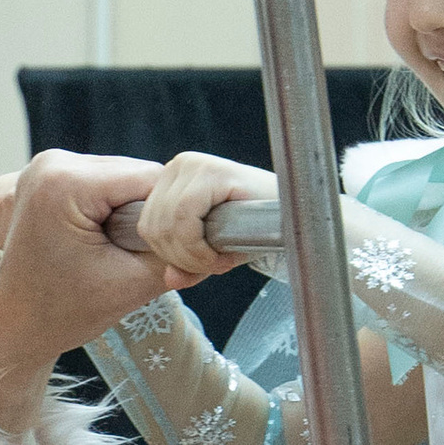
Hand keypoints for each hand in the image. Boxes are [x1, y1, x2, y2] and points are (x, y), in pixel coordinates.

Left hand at [0, 150, 173, 431]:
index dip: (174, 215)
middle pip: (135, 174)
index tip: (175, 249)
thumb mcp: (134, 284)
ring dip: (131, 211)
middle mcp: (51, 163)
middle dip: (149, 213)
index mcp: (66, 183)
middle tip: (139, 257)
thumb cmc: (62, 313)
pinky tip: (101, 240)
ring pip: (121, 177)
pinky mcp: (47, 178)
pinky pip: (100, 183)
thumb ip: (176, 254)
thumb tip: (218, 233)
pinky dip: (111, 209)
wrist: (16, 330)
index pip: (151, 180)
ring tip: (117, 252)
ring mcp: (45, 167)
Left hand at [135, 152, 276, 287]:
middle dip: (180, 259)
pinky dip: (199, 248)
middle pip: (152, 227)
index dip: (169, 256)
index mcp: (171, 179)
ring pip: (167, 225)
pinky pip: (184, 219)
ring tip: (219, 262)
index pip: (146, 225)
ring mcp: (193, 164)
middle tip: (211, 267)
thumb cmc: (256, 229)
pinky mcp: (211, 171)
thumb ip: (187, 264)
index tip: (199, 268)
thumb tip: (170, 280)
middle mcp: (178, 165)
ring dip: (192, 257)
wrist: (297, 216)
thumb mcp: (213, 250)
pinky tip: (222, 256)